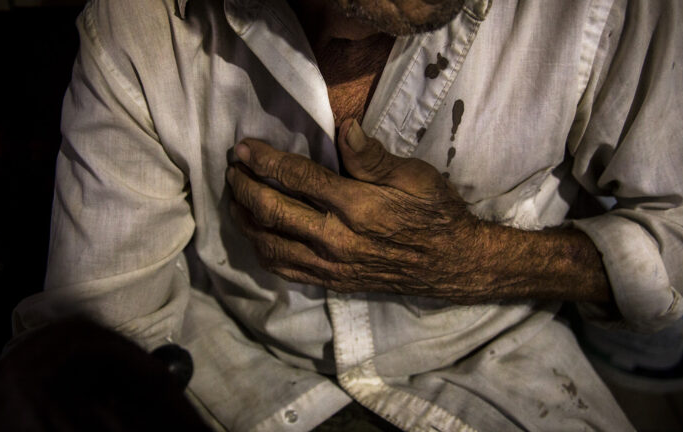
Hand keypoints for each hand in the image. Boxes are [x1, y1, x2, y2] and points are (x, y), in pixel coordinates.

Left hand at [225, 119, 495, 301]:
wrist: (450, 264)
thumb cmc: (434, 214)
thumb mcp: (414, 176)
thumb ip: (373, 156)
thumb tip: (345, 126)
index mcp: (355, 206)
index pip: (296, 178)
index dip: (264, 160)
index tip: (242, 148)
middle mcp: (336, 239)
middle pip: (272, 212)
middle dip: (245, 187)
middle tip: (232, 169)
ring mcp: (330, 265)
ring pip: (270, 245)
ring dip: (245, 220)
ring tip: (235, 199)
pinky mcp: (331, 282)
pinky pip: (284, 270)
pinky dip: (262, 251)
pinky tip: (256, 236)